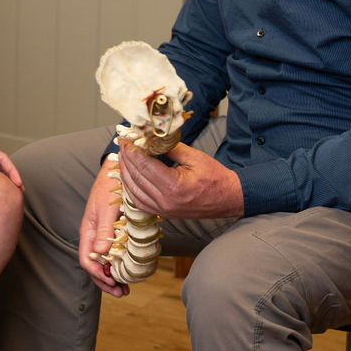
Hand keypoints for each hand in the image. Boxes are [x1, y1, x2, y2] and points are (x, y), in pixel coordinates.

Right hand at [78, 161, 128, 297]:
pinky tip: (129, 269)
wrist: (119, 169)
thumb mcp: (106, 208)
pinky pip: (115, 252)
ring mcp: (104, 234)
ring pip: (105, 261)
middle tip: (121, 292)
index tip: (112, 282)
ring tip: (125, 287)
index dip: (98, 275)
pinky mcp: (115, 231)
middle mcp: (94, 236)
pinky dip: (121, 263)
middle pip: (95, 265)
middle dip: (106, 281)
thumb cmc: (109, 187)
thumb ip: (103, 230)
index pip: (86, 260)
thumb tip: (101, 254)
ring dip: (113, 275)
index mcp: (87, 231)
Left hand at [117, 140, 242, 221]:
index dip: (132, 151)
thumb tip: (151, 137)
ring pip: (134, 190)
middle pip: (136, 177)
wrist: (228, 199)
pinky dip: (130, 187)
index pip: (144, 166)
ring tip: (123, 156)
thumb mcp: (194, 157)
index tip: (126, 139)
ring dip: (125, 172)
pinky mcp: (162, 214)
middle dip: (126, 158)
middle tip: (122, 143)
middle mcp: (165, 201)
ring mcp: (163, 210)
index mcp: (173, 186)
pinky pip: (138, 201)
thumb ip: (170, 147)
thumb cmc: (215, 177)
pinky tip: (128, 175)